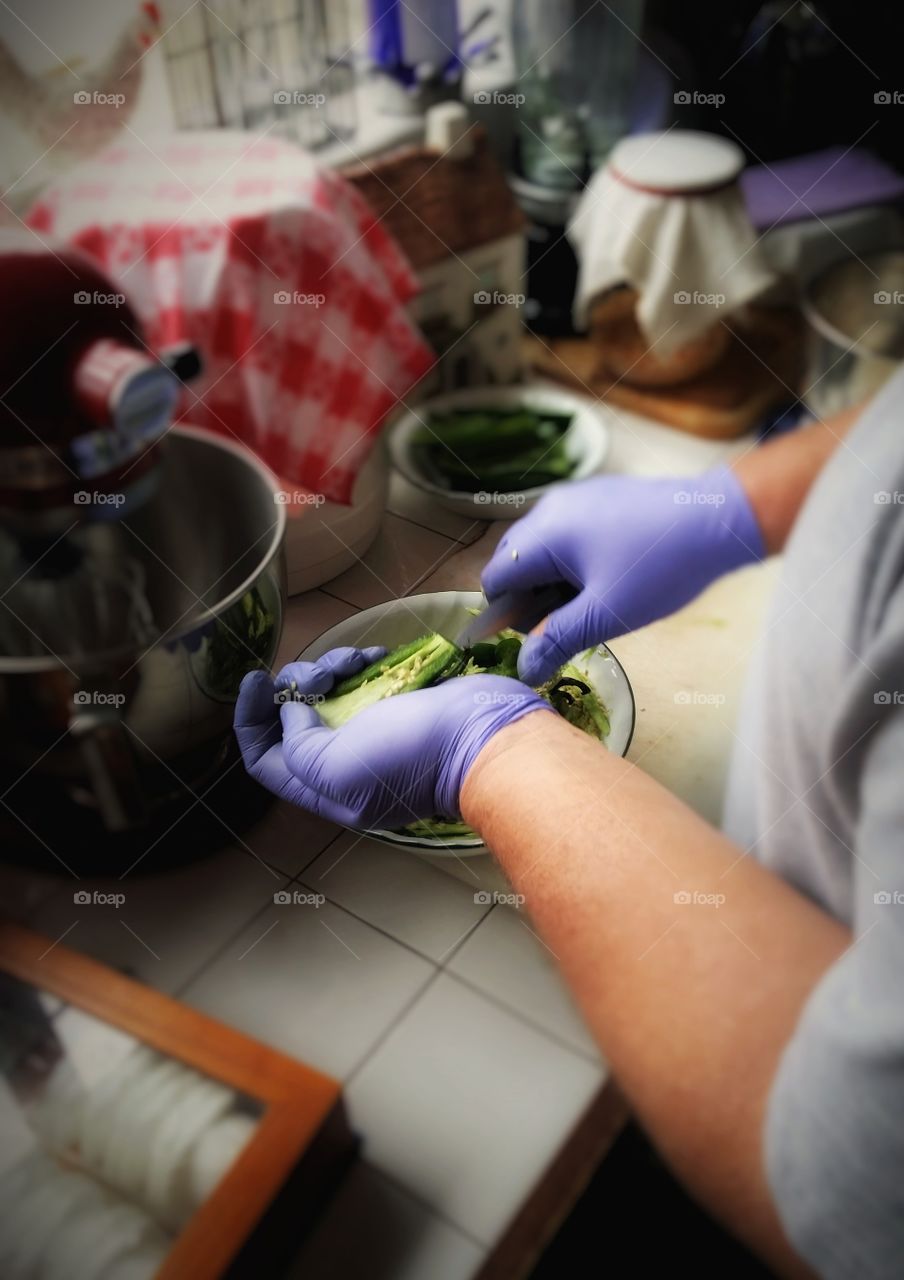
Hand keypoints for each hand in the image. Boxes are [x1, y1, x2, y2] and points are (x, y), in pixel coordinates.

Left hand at [234, 646, 549, 828]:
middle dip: (294, 689)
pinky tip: (373, 655)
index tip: (255, 680)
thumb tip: (293, 713)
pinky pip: (363, 682)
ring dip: (329, 669)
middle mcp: (347, 766)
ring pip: (328, 696)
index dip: (251, 722)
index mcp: (328, 791)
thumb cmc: (411, 754)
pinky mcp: (400, 708)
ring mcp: (376, 735)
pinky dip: (360, 664)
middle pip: (294, 724)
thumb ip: (298, 747)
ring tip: (351, 662)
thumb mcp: (337, 766)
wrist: (483, 733)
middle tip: (315, 672)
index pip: (266, 763)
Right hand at [481, 467, 763, 684]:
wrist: (717, 520)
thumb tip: (524, 669)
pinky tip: (601, 582)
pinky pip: (566, 533)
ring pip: (542, 547)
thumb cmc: (660, 568)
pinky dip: (570, 562)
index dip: (502, 614)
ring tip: (584, 608)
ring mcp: (575, 498)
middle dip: (526, 597)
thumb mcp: (606, 614)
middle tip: (556, 628)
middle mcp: (551, 508)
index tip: (526, 640)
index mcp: (544, 534)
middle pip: (515, 559)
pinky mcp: (599, 498)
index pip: (496, 576)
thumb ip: (557, 640)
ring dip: (549, 581)